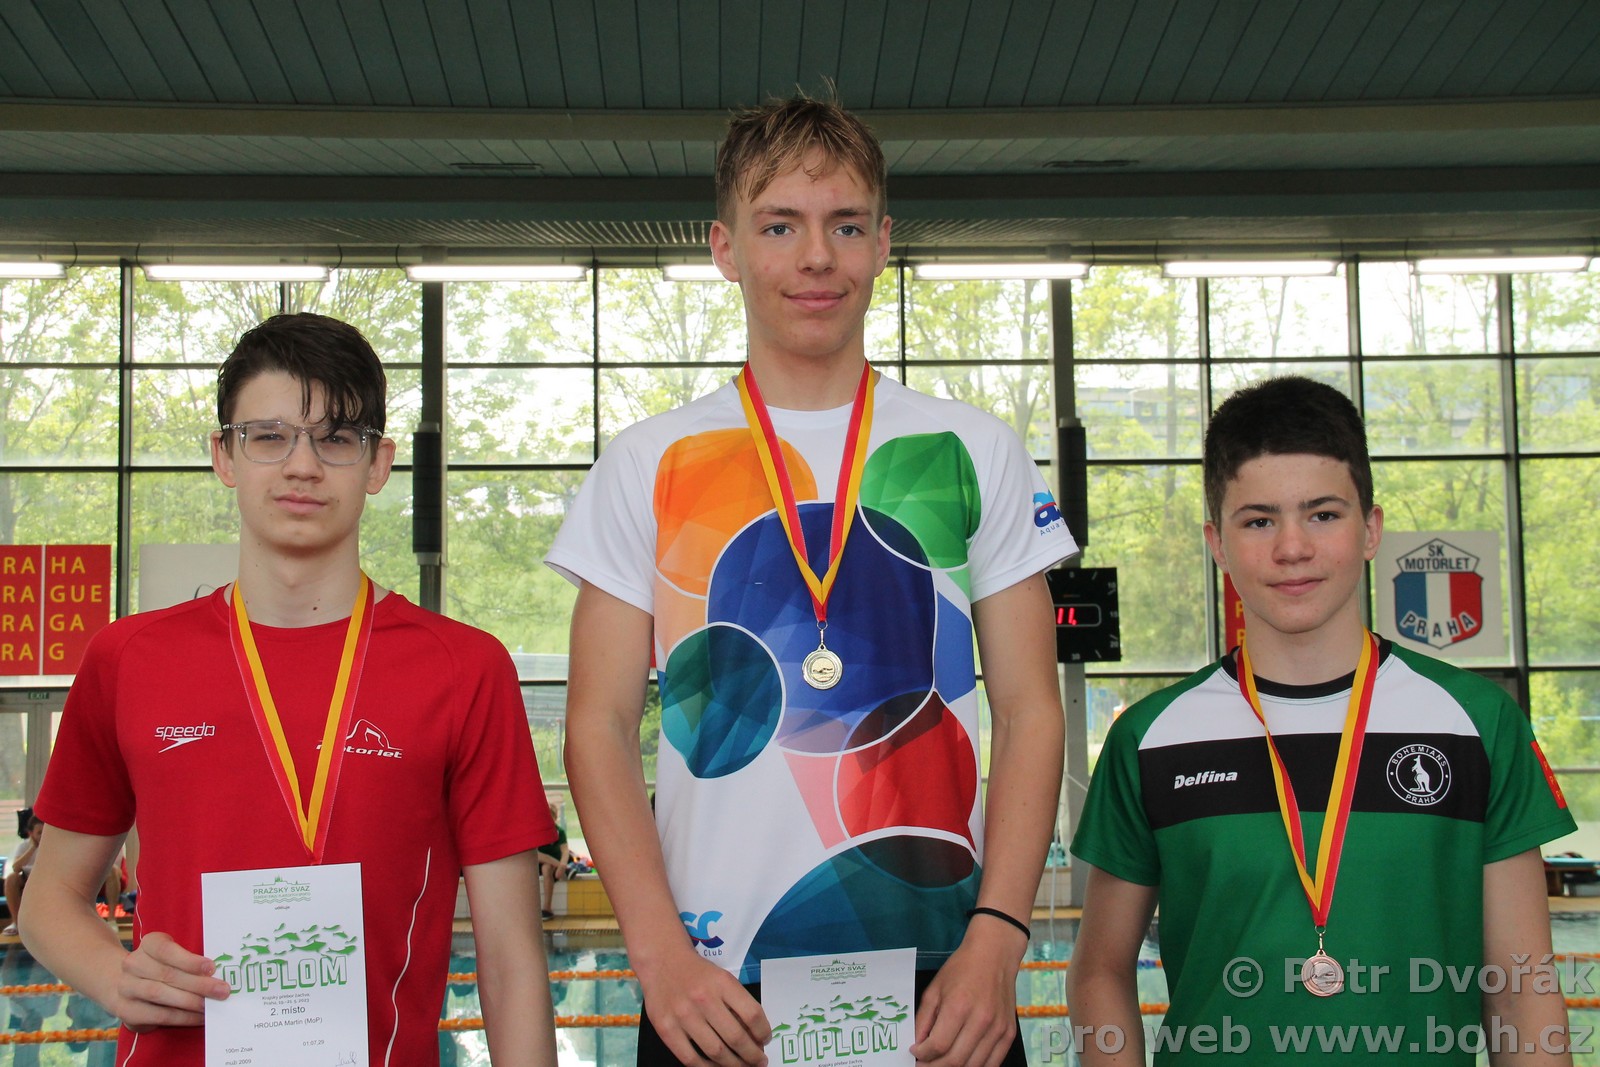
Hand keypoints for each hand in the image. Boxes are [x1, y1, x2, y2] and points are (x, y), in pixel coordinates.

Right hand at [113, 931, 230, 1031]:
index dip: (189, 960)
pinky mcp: (126, 1011)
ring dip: (190, 1002)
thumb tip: (218, 974)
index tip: (212, 967)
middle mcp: (133, 964)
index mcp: (148, 944)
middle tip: (222, 991)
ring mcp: (126, 988)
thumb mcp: (173, 955)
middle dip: (198, 984)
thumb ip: (190, 961)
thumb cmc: (160, 966)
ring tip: (210, 1006)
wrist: (122, 983)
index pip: (166, 949)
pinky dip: (182, 1017)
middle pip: (167, 974)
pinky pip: (158, 1015)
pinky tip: (198, 1017)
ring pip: (160, 994)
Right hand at [638, 949, 770, 1065]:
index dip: (763, 1032)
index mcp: (722, 983)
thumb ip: (737, 1003)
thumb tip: (754, 1035)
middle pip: (736, 1037)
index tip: (765, 1040)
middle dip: (752, 1055)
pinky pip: (690, 1058)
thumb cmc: (697, 972)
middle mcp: (704, 999)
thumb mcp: (722, 978)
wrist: (662, 961)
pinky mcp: (666, 1029)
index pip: (752, 1014)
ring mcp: (683, 1016)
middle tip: (759, 1061)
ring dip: (734, 1065)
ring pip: (716, 1052)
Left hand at [910, 924, 1022, 1066]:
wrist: (995, 954)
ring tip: (941, 1064)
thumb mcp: (935, 989)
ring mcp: (998, 1029)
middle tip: (924, 1065)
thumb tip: (917, 1046)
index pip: (938, 1045)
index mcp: (958, 1006)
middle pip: (955, 1061)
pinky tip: (963, 1063)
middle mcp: (981, 1020)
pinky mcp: (1009, 1033)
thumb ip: (923, 1020)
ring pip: (973, 1066)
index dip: (923, 1055)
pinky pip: (992, 1063)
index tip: (915, 1054)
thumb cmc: (962, 969)